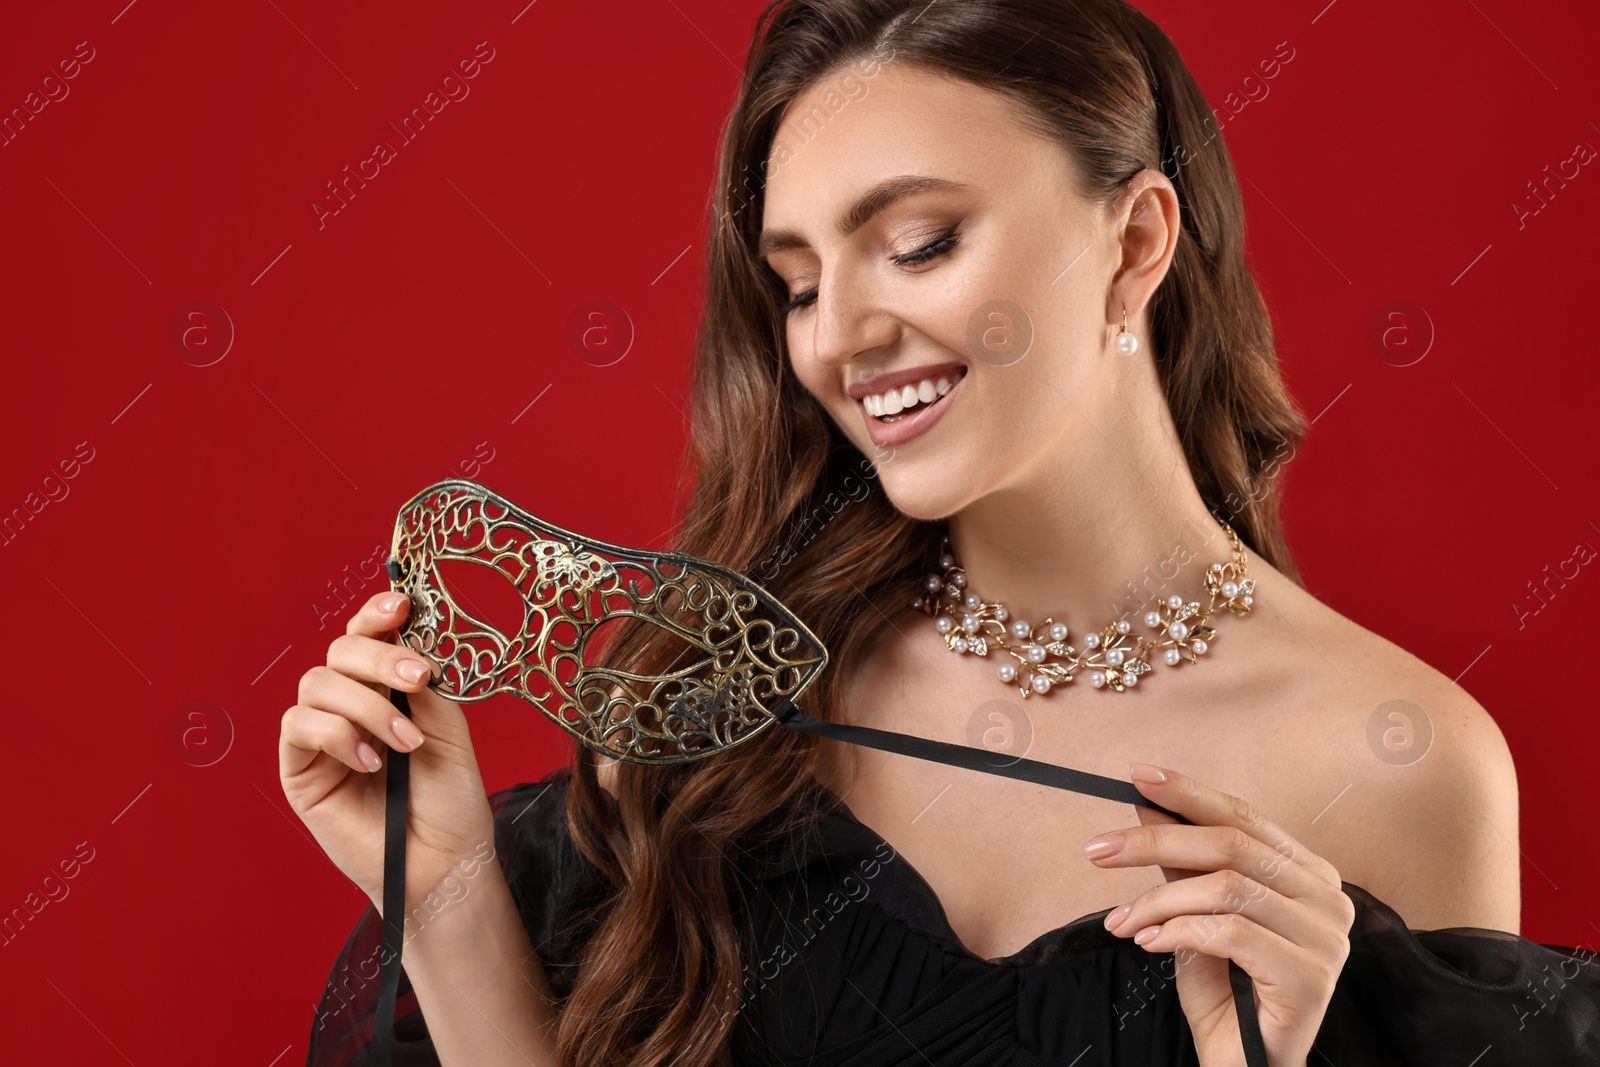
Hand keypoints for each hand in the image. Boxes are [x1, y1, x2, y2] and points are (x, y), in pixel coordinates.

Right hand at [279, 591, 497, 913]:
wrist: (443, 861)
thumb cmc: (449, 798)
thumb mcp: (448, 729)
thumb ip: (422, 684)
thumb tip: (404, 637)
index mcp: (387, 687)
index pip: (368, 634)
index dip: (377, 612)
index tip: (402, 604)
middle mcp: (349, 703)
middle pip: (340, 649)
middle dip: (379, 656)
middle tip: (417, 679)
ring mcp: (322, 734)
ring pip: (318, 683)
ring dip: (366, 705)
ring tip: (404, 743)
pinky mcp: (299, 769)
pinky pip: (298, 726)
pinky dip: (337, 734)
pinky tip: (370, 761)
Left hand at [1086, 763, 1354, 1066]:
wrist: (1244, 1066)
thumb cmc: (1227, 994)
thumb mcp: (1195, 917)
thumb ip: (1182, 866)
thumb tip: (1148, 808)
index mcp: (1307, 872)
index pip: (1244, 817)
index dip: (1189, 793)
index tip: (1138, 777)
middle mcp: (1327, 897)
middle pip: (1230, 845)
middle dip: (1154, 843)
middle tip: (1099, 850)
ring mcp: (1325, 937)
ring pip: (1225, 888)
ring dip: (1157, 901)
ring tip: (1121, 920)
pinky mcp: (1310, 975)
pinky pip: (1230, 932)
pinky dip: (1177, 932)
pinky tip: (1148, 942)